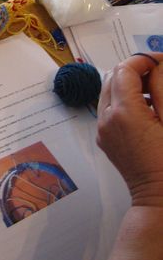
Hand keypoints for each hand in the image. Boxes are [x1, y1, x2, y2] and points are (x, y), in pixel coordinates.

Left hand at [98, 54, 162, 206]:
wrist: (160, 199)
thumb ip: (161, 89)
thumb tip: (157, 66)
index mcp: (124, 112)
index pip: (125, 70)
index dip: (144, 60)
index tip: (161, 61)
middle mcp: (107, 118)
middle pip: (112, 77)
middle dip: (134, 70)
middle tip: (159, 73)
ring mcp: (102, 129)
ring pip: (108, 91)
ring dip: (128, 84)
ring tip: (155, 90)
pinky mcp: (104, 138)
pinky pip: (109, 107)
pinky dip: (124, 99)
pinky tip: (146, 107)